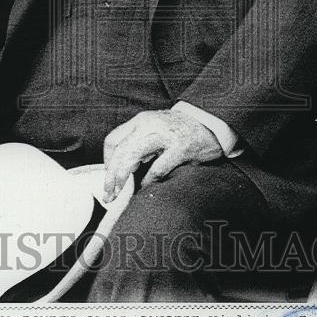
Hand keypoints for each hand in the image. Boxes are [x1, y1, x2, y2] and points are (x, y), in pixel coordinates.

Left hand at [103, 109, 222, 202]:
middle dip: (110, 176)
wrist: (210, 121)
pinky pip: (158, 167)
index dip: (106, 162)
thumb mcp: (155, 128)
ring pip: (132, 156)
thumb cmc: (180, 130)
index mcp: (140, 121)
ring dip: (122, 179)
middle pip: (119, 151)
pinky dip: (148, 180)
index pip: (113, 140)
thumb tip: (122, 166)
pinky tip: (146, 187)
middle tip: (108, 195)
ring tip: (120, 194)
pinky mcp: (180, 148)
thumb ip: (139, 141)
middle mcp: (149, 125)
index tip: (108, 177)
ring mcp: (164, 135)